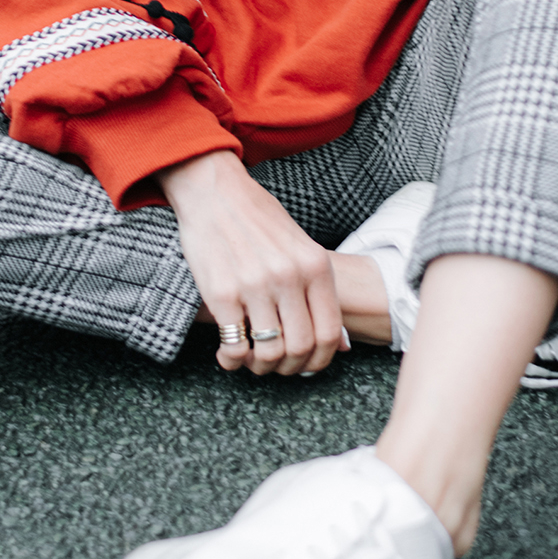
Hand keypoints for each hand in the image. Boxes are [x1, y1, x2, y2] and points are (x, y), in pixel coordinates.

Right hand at [158, 151, 344, 376]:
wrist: (214, 190)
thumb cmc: (259, 219)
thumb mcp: (301, 248)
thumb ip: (320, 293)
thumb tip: (342, 345)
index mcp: (315, 265)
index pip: (329, 332)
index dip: (320, 360)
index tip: (307, 366)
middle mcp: (289, 277)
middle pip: (301, 348)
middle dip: (290, 368)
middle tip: (278, 367)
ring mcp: (255, 285)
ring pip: (269, 353)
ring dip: (261, 367)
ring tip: (253, 360)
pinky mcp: (221, 293)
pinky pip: (235, 346)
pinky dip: (233, 360)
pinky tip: (229, 354)